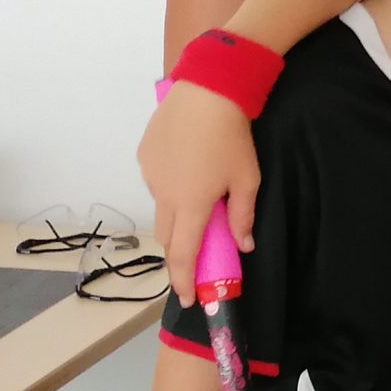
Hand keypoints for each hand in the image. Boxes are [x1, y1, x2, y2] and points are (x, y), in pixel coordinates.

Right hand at [140, 80, 259, 295]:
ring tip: (196, 201)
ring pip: (160, 207)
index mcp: (190, 205)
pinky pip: (155, 182)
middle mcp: (163, 194)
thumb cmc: (232, 138)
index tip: (188, 299)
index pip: (182, 255)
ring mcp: (149, 174)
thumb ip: (242, 216)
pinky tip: (186, 170)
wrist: (207, 91)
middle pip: (166, 236)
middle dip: (179, 252)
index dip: (184, 280)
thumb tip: (244, 246)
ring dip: (175, 216)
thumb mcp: (247, 179)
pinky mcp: (144, 155)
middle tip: (195, 256)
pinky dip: (169, 187)